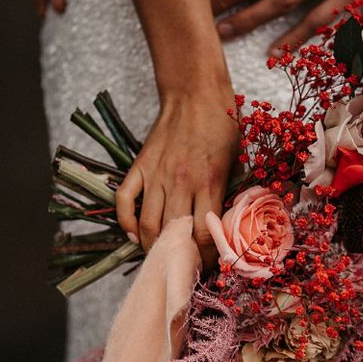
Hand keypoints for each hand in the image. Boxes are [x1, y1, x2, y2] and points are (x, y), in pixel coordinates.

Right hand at [115, 87, 238, 265]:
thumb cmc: (222, 126)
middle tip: (184, 267)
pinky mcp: (140, 166)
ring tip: (160, 256)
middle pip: (175, 236)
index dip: (205, 258)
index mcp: (210, 183)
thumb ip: (229, 193)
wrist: (195, 94)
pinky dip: (126, 223)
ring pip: (148, 225)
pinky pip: (125, 201)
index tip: (208, 265)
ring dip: (152, 246)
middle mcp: (182, 183)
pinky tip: (134, 235)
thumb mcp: (237, 161)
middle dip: (180, 258)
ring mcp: (157, 175)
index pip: (204, 235)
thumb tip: (226, 225)